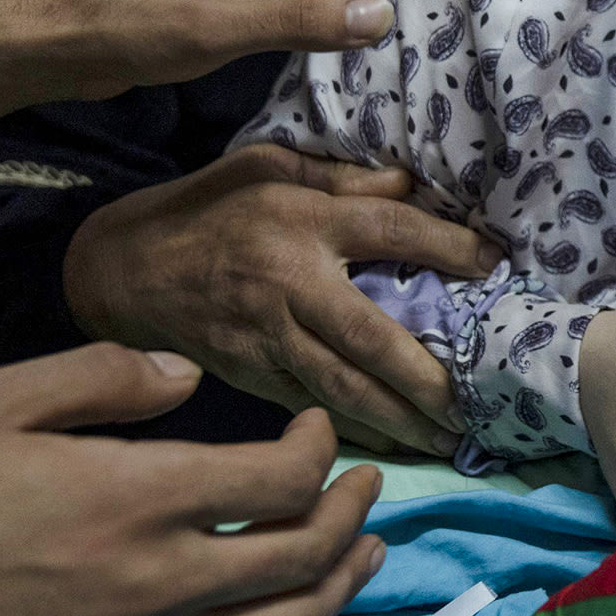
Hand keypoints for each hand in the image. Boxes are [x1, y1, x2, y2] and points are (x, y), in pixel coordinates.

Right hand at [0, 345, 385, 615]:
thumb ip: (102, 377)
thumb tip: (189, 374)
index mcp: (137, 501)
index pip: (281, 479)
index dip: (318, 449)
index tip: (316, 428)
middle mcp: (163, 586)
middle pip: (307, 556)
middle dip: (353, 513)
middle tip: (367, 485)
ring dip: (342, 584)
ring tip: (364, 552)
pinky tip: (284, 611)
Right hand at [66, 144, 504, 458]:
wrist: (120, 272)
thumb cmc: (204, 210)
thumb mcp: (266, 167)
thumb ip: (339, 178)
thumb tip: (410, 182)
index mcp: (297, 221)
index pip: (389, 229)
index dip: (448, 246)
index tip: (496, 264)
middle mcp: (288, 284)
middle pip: (371, 336)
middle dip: (427, 375)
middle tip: (478, 400)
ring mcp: (267, 338)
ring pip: (344, 388)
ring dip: (402, 419)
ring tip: (453, 439)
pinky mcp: (250, 376)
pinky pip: (313, 409)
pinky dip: (358, 432)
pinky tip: (397, 448)